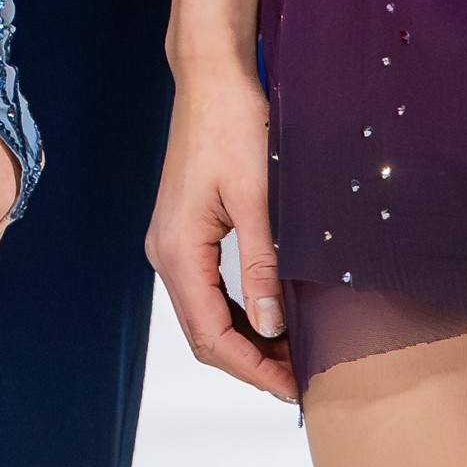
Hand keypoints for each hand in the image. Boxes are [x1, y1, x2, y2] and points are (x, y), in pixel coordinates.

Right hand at [146, 64, 295, 400]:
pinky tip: (269, 317)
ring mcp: (171, 242)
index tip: (294, 387)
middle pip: (202, 333)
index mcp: (177, 248)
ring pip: (203, 315)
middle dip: (249, 363)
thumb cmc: (232, 126)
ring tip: (292, 354)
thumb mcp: (258, 200)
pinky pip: (206, 290)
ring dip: (244, 341)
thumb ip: (263, 267)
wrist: (212, 78)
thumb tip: (273, 327)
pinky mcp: (184, 231)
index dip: (252, 369)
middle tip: (301, 378)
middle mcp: (165, 251)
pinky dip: (236, 314)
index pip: (210, 335)